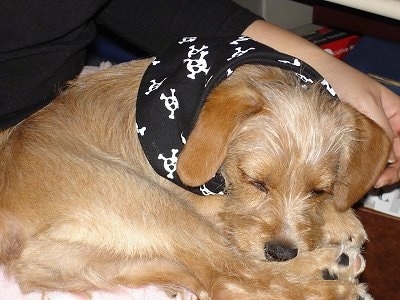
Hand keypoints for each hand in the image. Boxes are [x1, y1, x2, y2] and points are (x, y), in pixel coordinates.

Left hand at [244, 20, 399, 186]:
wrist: (310, 74)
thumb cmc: (340, 81)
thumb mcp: (366, 103)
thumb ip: (381, 129)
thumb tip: (389, 157)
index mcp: (396, 112)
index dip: (399, 162)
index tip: (386, 174)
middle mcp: (383, 122)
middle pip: (396, 153)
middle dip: (389, 170)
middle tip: (375, 183)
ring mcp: (365, 130)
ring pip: (378, 157)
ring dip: (375, 171)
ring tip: (363, 182)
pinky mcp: (349, 135)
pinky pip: (360, 153)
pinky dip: (360, 165)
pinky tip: (351, 173)